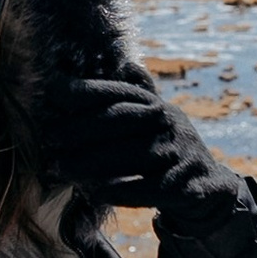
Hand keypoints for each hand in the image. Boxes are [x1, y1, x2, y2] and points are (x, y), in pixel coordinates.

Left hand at [48, 69, 207, 213]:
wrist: (208, 188)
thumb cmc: (167, 150)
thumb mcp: (157, 119)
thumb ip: (138, 96)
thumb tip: (126, 63)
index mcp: (155, 106)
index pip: (119, 93)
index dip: (86, 90)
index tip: (53, 90)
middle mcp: (168, 124)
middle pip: (120, 121)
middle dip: (80, 128)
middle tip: (48, 139)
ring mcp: (178, 154)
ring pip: (131, 155)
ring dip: (91, 163)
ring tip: (60, 169)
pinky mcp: (184, 185)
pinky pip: (149, 189)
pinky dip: (121, 191)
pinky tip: (95, 194)